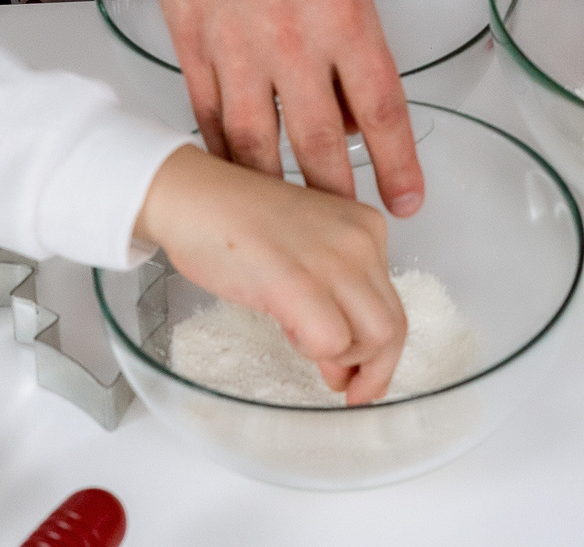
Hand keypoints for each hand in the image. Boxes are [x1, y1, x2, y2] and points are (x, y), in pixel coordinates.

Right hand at [112, 0, 422, 215]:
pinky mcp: (190, 35)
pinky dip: (220, 147)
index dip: (398, 163)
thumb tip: (353, 76)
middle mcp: (293, 36)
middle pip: (322, 140)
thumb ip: (350, 16)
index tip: (408, 200)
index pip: (383, 107)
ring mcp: (235, 41)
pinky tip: (232, 173)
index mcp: (345, 10)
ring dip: (277, 187)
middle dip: (339, 195)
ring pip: (258, 139)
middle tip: (351, 233)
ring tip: (290, 225)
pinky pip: (207, 110)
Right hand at [135, 145, 406, 403]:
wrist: (190, 194)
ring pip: (375, 338)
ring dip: (345, 363)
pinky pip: (332, 341)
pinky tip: (287, 331)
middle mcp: (361, 240)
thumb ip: (332, 298)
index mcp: (366, 229)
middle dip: (373, 370)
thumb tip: (344, 362)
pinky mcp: (297, 280)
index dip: (377, 350)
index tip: (356, 371)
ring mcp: (333, 259)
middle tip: (345, 389)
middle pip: (393, 326)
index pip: (394, 304)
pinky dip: (315, 352)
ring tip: (307, 351)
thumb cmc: (234, 224)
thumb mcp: (303, 255)